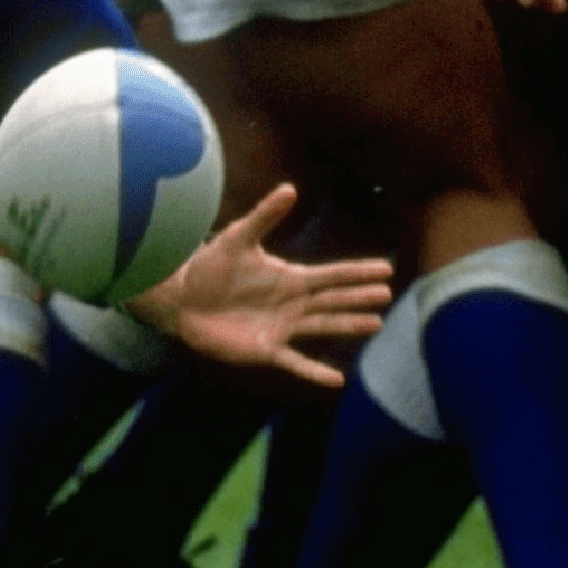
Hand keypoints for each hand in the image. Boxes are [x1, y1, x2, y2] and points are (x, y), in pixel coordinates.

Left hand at [125, 183, 392, 388]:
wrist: (180, 300)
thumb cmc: (208, 268)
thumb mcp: (237, 238)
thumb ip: (264, 216)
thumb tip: (290, 188)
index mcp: (289, 278)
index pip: (331, 274)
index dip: (356, 272)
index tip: (385, 268)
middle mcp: (292, 304)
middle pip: (332, 300)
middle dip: (358, 297)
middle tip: (387, 295)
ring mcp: (281, 328)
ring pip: (322, 327)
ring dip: (347, 326)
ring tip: (375, 324)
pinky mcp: (265, 350)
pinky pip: (295, 362)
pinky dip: (314, 372)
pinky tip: (337, 378)